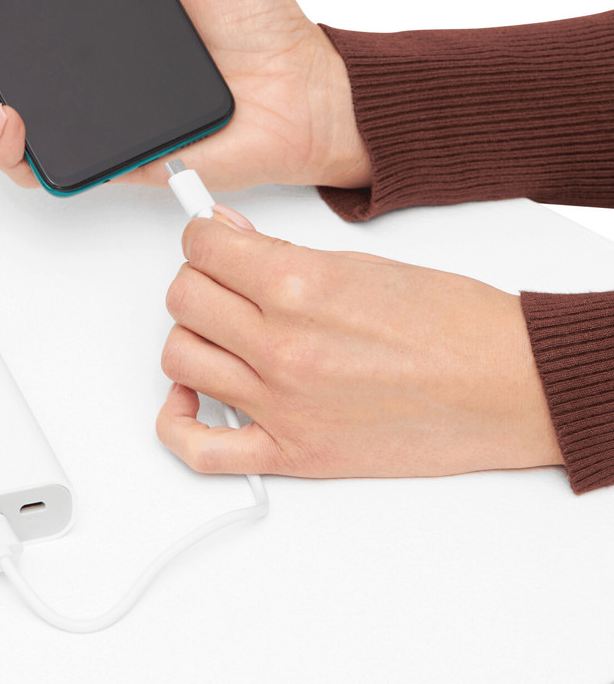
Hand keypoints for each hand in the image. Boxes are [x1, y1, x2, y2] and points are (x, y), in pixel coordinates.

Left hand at [157, 212, 561, 478]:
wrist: (506, 386)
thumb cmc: (451, 324)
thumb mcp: (360, 262)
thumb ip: (279, 250)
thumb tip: (227, 233)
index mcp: (300, 287)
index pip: (202, 248)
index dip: (200, 237)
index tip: (209, 240)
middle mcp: (283, 346)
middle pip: (184, 299)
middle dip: (198, 279)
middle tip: (222, 280)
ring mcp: (283, 405)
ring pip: (180, 358)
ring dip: (192, 336)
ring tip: (219, 330)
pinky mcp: (294, 453)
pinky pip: (203, 451)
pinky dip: (180, 424)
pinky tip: (191, 399)